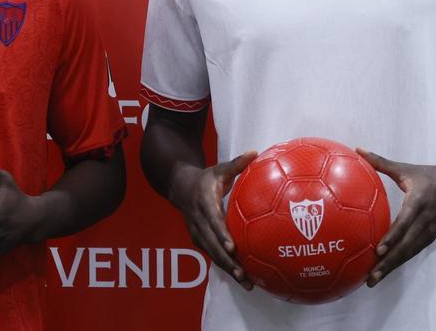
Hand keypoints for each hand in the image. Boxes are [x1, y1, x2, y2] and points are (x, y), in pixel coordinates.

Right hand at [168, 151, 257, 288]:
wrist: (180, 187)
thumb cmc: (206, 178)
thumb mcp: (219, 168)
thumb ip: (237, 163)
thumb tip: (255, 151)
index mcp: (204, 203)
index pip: (213, 222)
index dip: (222, 235)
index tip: (233, 247)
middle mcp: (198, 221)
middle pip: (212, 245)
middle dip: (227, 261)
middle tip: (243, 274)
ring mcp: (196, 232)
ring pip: (212, 254)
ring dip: (228, 269)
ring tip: (246, 283)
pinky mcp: (198, 239)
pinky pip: (212, 254)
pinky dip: (225, 266)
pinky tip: (242, 276)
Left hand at [357, 149, 435, 286]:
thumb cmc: (428, 176)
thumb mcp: (405, 168)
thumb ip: (380, 162)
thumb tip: (358, 149)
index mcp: (418, 203)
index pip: (404, 223)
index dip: (392, 238)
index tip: (378, 250)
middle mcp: (425, 221)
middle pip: (405, 246)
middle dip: (388, 263)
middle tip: (370, 277)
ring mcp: (430, 231)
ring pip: (409, 253)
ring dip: (392, 267)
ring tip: (373, 280)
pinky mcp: (431, 237)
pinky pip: (413, 252)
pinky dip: (400, 262)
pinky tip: (386, 270)